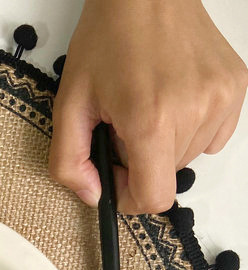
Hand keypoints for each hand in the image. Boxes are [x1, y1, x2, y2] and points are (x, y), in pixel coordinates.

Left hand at [49, 0, 247, 213]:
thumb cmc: (107, 40)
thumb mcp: (69, 105)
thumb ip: (69, 162)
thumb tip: (92, 195)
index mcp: (151, 120)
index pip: (154, 198)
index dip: (129, 198)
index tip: (115, 176)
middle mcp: (195, 111)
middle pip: (167, 176)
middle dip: (140, 162)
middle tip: (123, 124)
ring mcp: (222, 98)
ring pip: (188, 157)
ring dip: (163, 145)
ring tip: (146, 105)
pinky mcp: (236, 86)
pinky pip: (211, 136)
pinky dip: (188, 129)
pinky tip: (170, 99)